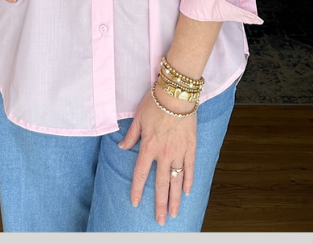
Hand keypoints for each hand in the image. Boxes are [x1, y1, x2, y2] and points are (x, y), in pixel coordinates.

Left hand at [119, 88, 196, 225]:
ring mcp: (179, 151)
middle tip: (160, 220)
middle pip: (161, 184)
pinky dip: (189, 180)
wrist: (177, 93)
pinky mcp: (191, 146)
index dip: (137, 189)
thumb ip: (131, 136)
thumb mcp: (138, 117)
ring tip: (174, 213)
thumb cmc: (155, 102)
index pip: (141, 174)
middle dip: (160, 204)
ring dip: (175, 198)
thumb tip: (122, 147)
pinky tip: (186, 191)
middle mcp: (163, 153)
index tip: (135, 202)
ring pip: (177, 180)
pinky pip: (190, 167)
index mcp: (148, 146)